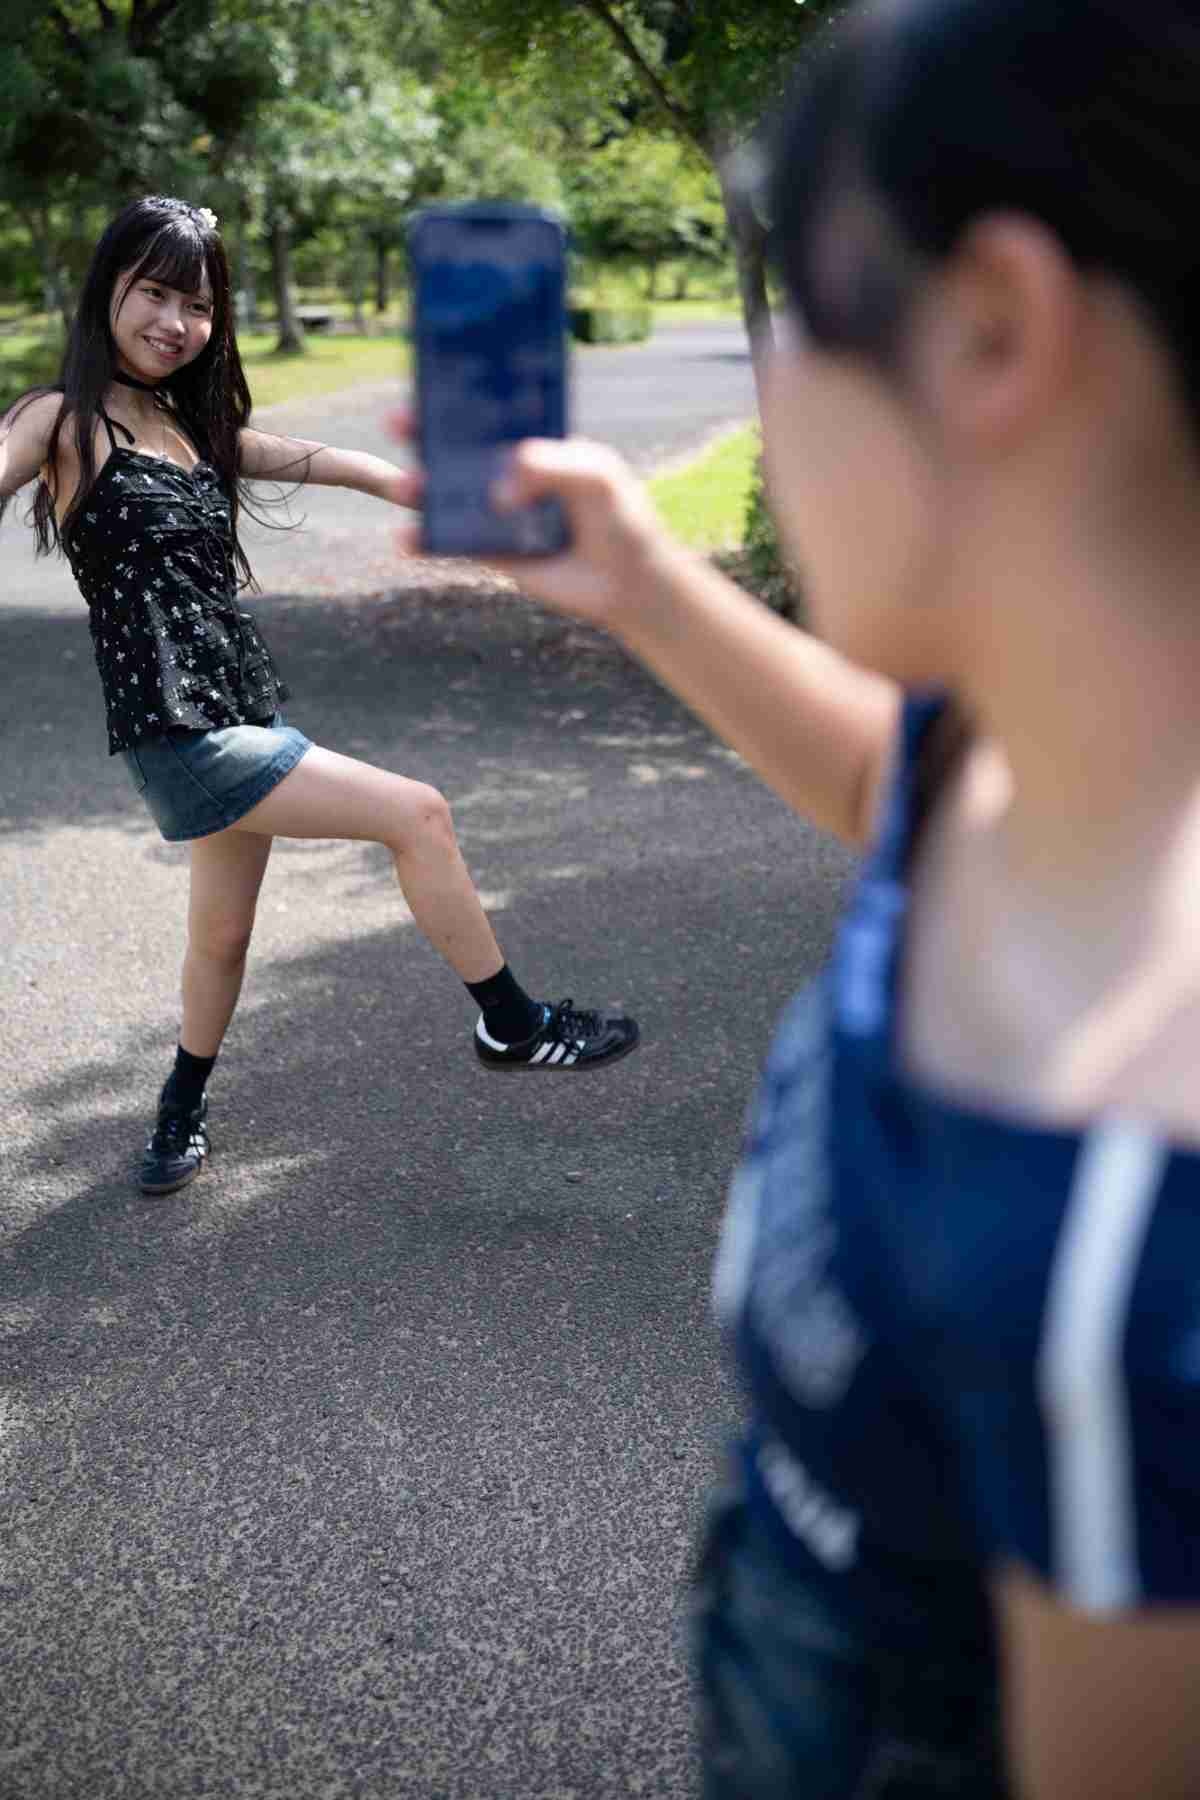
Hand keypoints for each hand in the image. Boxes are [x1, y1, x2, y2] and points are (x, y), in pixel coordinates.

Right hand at [386, 408, 675, 633]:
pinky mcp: (490, 551)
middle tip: (397, 421)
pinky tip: (407, 540)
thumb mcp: (595, 476)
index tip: (431, 378)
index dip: (459, 394)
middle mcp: (508, 471)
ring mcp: (495, 511)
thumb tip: (498, 491)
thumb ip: (550, 467)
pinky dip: (424, 541)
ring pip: (446, 494)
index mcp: (532, 440)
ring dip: (417, 487)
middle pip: (456, 447)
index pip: (489, 410)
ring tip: (404, 485)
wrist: (627, 581)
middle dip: (423, 432)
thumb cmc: (619, 515)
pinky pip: (449, 542)